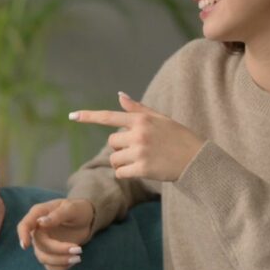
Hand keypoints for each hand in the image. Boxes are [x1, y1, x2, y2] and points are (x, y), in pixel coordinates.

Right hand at [16, 198, 94, 269]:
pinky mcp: (50, 254)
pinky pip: (50, 266)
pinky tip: (73, 260)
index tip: (26, 246)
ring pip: (43, 258)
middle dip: (58, 250)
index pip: (24, 226)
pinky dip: (61, 267)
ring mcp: (42, 244)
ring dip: (60, 261)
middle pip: (39, 245)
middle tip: (78, 249)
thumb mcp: (71, 208)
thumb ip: (57, 214)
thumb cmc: (77, 209)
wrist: (85, 219)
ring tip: (78, 257)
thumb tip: (41, 222)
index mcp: (38, 215)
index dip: (22, 235)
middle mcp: (37, 230)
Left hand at [69, 92, 203, 181]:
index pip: (109, 116)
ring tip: (141, 161)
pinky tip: (140, 171)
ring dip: (122, 163)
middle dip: (120, 148)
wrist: (197, 159)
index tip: (72, 116)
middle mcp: (139, 134)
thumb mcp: (160, 119)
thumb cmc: (178, 137)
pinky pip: (120, 172)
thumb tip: (120, 95)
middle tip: (139, 150)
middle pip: (111, 142)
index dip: (89, 116)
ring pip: (114, 159)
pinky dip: (126, 173)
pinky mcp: (143, 168)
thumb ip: (138, 109)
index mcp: (141, 119)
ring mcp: (140, 151)